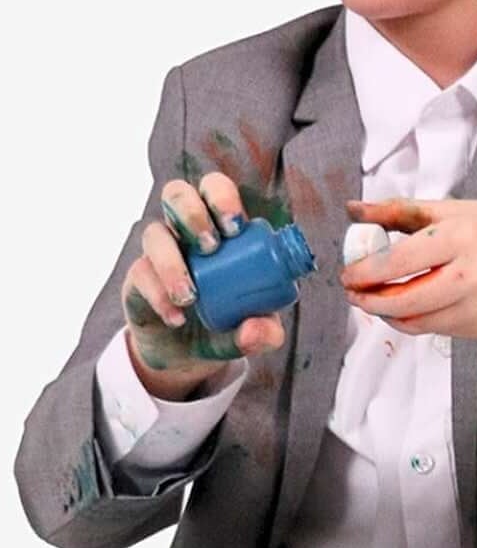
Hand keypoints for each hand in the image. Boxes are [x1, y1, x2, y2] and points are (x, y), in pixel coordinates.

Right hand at [121, 169, 284, 397]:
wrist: (190, 357)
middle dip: (192, 213)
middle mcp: (186, 232)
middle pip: (177, 194)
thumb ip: (266, 332)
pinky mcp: (138, 278)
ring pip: (153, 232)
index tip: (235, 228)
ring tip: (191, 296)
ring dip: (172, 261)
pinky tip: (176, 317)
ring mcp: (160, 252)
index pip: (216, 190)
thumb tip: (254, 330)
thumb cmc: (229, 327)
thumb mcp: (256, 333)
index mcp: (222, 229)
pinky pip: (141, 273)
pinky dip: (159, 295)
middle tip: (211, 247)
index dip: (223, 198)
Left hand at [339, 196, 476, 339]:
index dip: (366, 272)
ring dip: (391, 315)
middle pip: (404, 301)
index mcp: (464, 237)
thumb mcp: (460, 210)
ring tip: (379, 301)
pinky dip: (420, 321)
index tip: (349, 273)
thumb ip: (403, 212)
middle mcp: (474, 276)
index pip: (399, 262)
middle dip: (370, 301)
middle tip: (355, 293)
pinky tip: (413, 307)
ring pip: (420, 322)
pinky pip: (441, 330)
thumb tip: (354, 209)